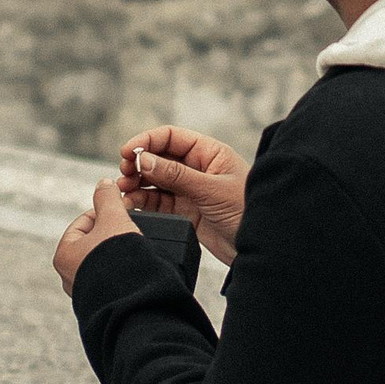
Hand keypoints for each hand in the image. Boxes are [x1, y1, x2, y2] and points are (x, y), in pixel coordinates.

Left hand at [54, 177, 140, 294]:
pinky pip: (112, 280)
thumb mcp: (114, 219)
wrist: (134, 301)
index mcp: (63, 254)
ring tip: (138, 248)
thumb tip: (104, 184)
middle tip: (131, 229)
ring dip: (119, 253)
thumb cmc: (118, 259)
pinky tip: (137, 268)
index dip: (104, 212)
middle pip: (94, 243)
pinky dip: (123, 272)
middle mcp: (69, 276)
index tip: (123, 211)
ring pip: (103, 262)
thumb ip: (108, 198)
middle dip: (113, 234)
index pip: (83, 222)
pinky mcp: (102, 304)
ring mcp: (85, 293)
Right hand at [118, 124, 246, 266]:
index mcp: (210, 153)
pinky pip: (157, 201)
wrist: (261, 247)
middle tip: (124, 174)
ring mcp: (190, 190)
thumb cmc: (247, 212)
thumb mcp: (211, 190)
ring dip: (136, 183)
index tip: (127, 152)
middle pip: (159, 157)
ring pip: (155, 180)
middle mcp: (198, 168)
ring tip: (123, 191)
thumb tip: (144, 159)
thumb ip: (176, 175)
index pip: (172, 137)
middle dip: (138, 164)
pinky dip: (142, 201)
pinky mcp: (185, 211)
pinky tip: (131, 203)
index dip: (147, 141)